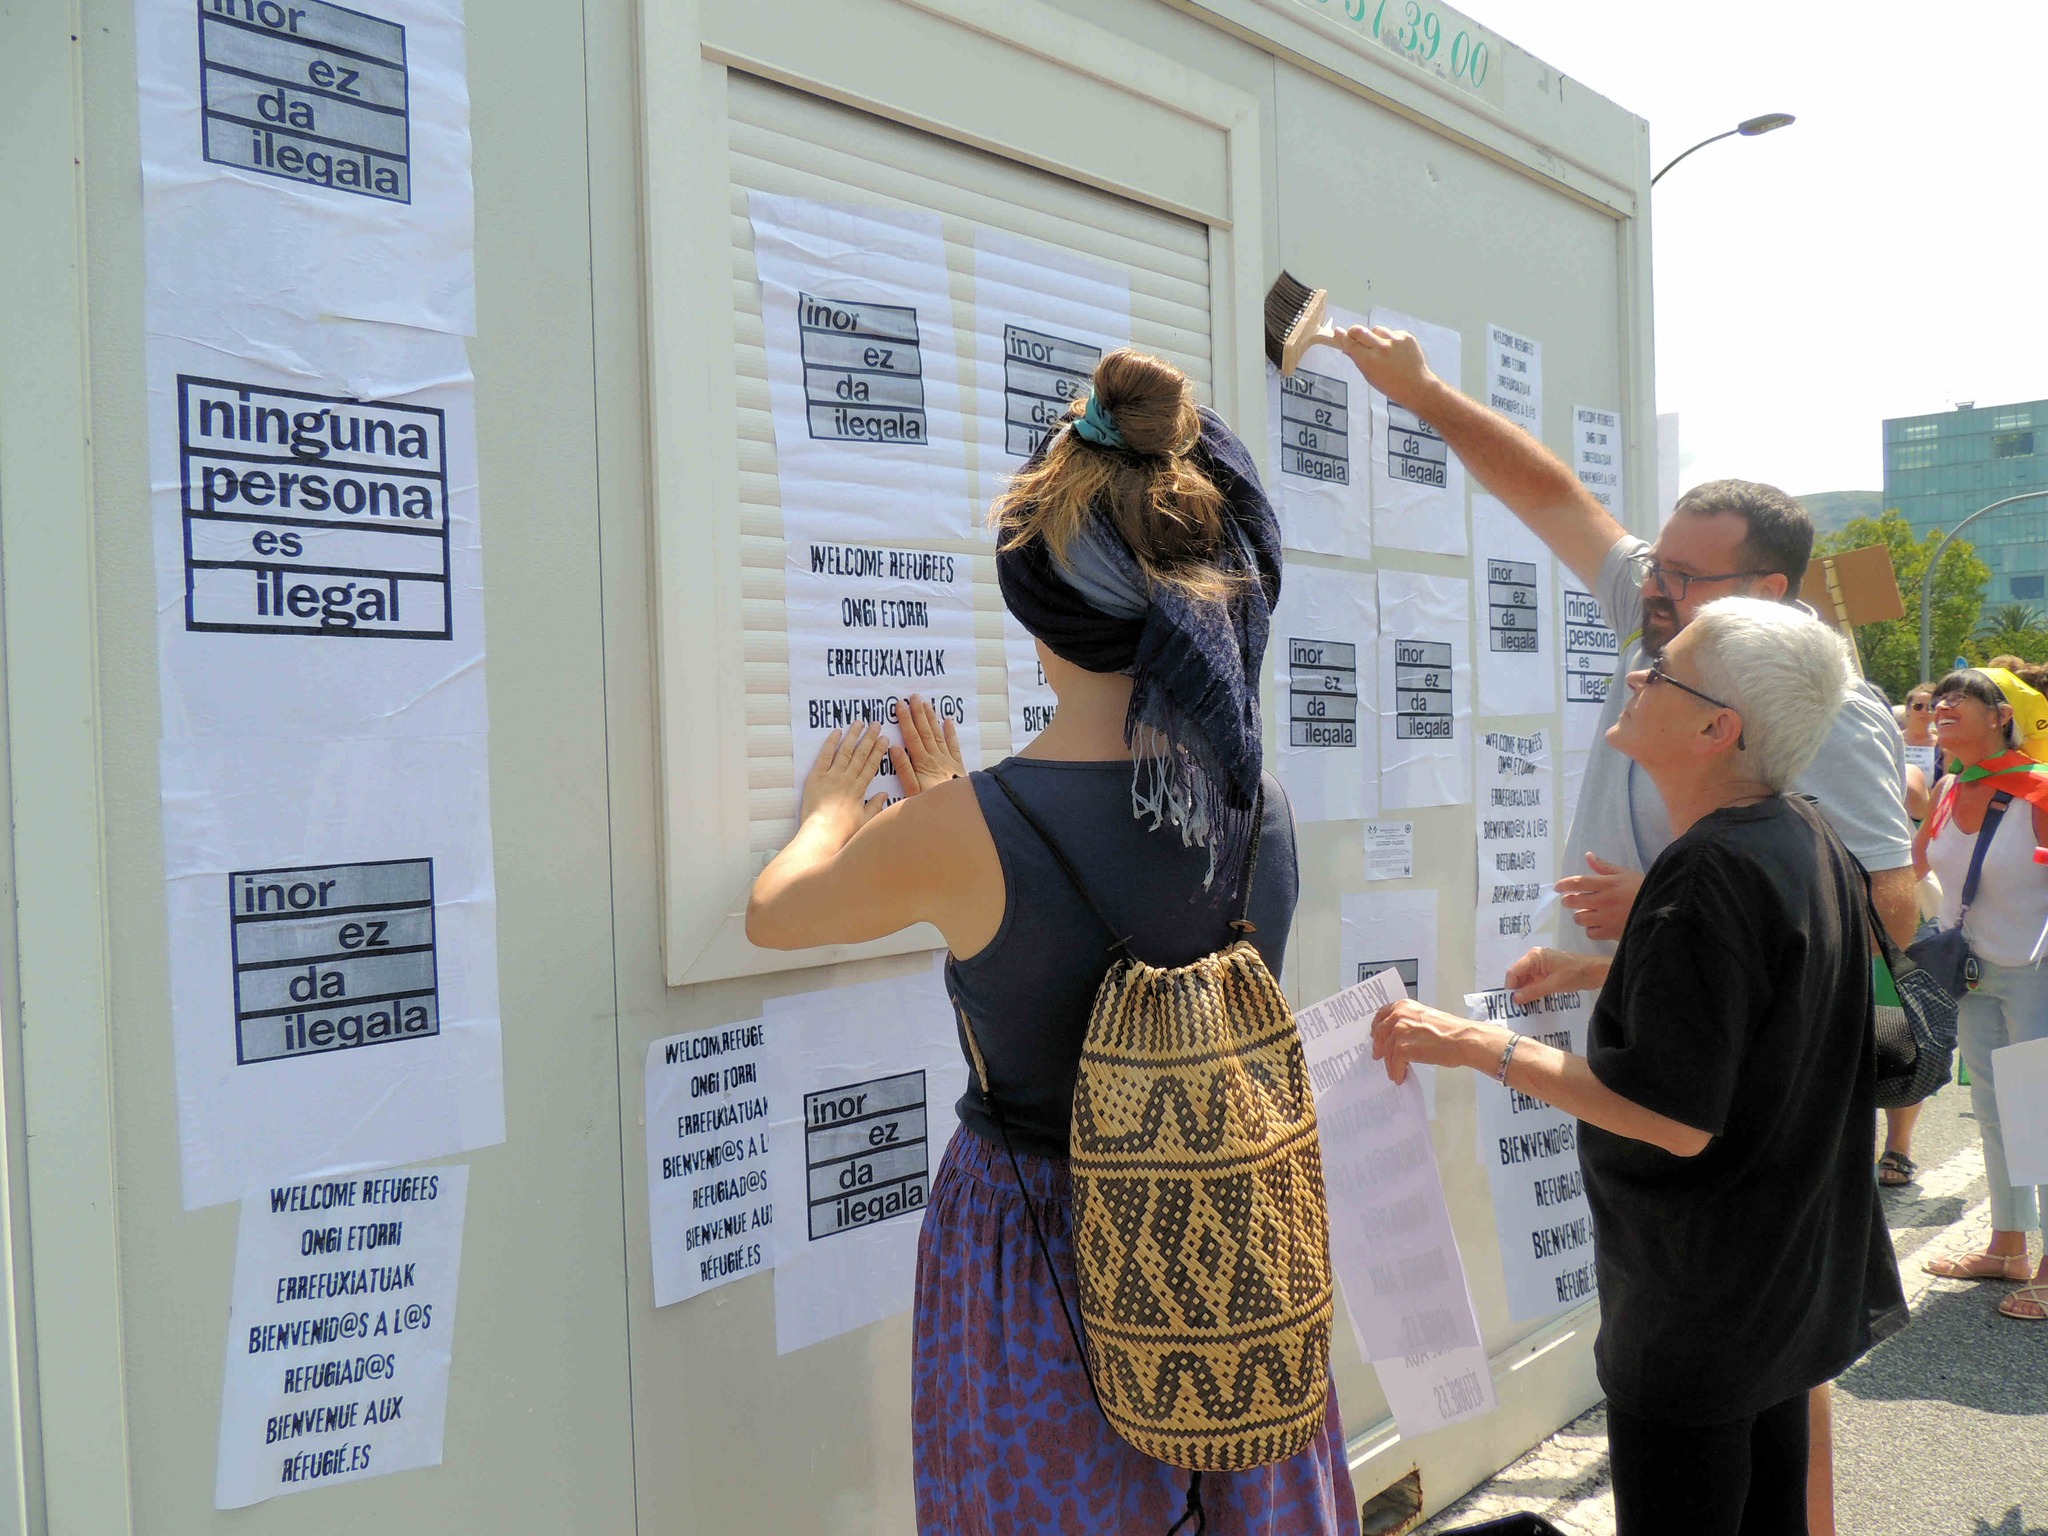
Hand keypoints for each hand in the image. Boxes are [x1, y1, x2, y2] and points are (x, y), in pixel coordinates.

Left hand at [799, 722, 889, 845]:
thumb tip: (884, 794)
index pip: (871, 765)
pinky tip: (837, 732)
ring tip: (860, 722)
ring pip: (845, 751)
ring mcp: (832, 776)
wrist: (823, 833)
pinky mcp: (816, 776)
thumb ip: (875, 806)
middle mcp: (847, 778)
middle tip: (876, 724)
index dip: (879, 751)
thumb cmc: (843, 831)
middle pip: (860, 754)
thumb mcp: (865, 820)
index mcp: (859, 789)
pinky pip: (824, 756)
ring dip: (853, 736)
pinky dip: (831, 743)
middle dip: (869, 738)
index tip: (885, 739)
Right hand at [894, 694, 966, 795]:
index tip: (900, 704)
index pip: (912, 736)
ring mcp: (948, 760)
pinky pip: (954, 745)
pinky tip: (948, 721)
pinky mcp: (958, 765)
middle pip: (925, 731)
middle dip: (918, 713)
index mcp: (922, 763)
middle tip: (914, 696)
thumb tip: (895, 748)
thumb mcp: (912, 792)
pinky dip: (950, 732)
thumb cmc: (931, 805)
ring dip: (931, 718)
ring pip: (938, 735)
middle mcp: (935, 757)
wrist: (958, 811)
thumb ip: (904, 770)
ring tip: (927, 703)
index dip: (905, 719)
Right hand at [1332, 325, 1438, 412]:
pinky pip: (1392, 333)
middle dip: (1354, 331)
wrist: (1416, 385)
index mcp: (1369, 360)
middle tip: (1353, 334)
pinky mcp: (1405, 336)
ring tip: (1381, 348)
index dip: (1342, 336)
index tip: (1337, 331)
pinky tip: (1395, 351)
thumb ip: (1358, 360)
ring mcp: (1395, 340)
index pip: (1350, 343)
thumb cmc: (1390, 385)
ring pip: (1377, 330)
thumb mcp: (1369, 375)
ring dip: (1374, 336)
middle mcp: (1381, 348)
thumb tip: (1347, 348)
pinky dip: (1390, 339)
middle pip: (1360, 330)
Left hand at [1371, 999, 1490, 1084]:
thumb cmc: (1451, 1031)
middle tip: (1378, 1055)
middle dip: (1379, 1046)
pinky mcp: (1402, 1048)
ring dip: (1390, 1063)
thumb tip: (1401, 1034)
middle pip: (1380, 1034)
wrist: (1461, 1040)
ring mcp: (1399, 1032)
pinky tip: (1400, 1076)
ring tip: (1394, 1071)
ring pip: (1387, 1051)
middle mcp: (1399, 1016)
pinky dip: (1396, 1071)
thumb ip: (1410, 1021)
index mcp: (1404, 1006)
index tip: (1375, 1035)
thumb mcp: (1426, 1017)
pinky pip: (1394, 1063)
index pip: (1382, 1014)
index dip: (1377, 1026)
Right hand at [1504, 946, 1605, 1005]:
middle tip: (1517, 1007)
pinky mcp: (1546, 972)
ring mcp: (1540, 965)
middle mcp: (1534, 958)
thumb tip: (1515, 999)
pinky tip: (1533, 1000)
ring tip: (1524, 1006)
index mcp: (1534, 956)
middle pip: (1518, 975)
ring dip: (1525, 991)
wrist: (1596, 971)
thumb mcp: (1553, 984)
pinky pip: (1534, 981)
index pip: (1514, 971)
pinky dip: (1532, 990)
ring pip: (1525, 979)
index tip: (1511, 1002)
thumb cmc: (1575, 974)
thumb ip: (1533, 991)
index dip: (1511, 986)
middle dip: (1517, 990)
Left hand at [1555, 854, 1642, 942]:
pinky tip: (1597, 924)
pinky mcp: (1611, 932)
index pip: (1578, 882)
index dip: (1564, 885)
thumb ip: (1604, 867)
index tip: (1557, 887)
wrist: (1662, 909)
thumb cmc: (1643, 889)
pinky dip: (1591, 929)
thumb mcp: (1625, 874)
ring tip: (1587, 913)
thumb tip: (1588, 855)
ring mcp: (1606, 918)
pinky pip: (1590, 932)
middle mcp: (1604, 900)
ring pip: (1580, 918)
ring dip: (1580, 915)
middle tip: (1569, 901)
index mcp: (1608, 884)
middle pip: (1574, 901)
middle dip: (1568, 901)